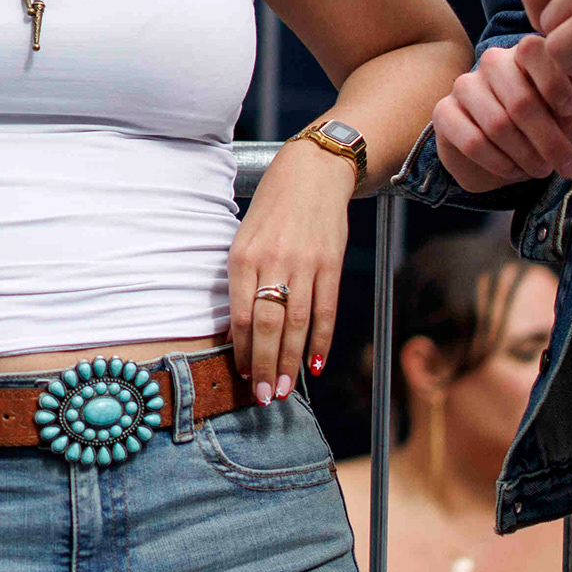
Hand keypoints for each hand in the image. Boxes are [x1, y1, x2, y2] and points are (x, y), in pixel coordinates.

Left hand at [227, 142, 348, 400]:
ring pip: (298, 324)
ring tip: (287, 390)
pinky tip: (315, 364)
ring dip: (292, 362)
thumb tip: (240, 331)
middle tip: (266, 397)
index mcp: (242, 257)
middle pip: (270, 325)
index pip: (242, 315)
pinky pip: (327, 310)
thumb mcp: (243, 238)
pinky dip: (321, 340)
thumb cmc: (271, 211)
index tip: (244, 377)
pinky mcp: (331, 264)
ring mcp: (305, 264)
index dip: (244, 351)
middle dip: (267, 366)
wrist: (312, 174)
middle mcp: (273, 262)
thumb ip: (241, 281)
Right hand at [429, 35, 571, 193]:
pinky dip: (499, 163)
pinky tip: (511, 170)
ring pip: (497, 124)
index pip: (533, 49)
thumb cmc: (545, 127)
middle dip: (548, 140)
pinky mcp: (444, 112)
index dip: (554, 82)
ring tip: (540, 170)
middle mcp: (492, 63)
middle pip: (520, 99)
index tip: (570, 112)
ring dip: (526, 156)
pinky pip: (472, 141)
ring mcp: (464, 86)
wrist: (508, 156)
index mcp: (525, 54)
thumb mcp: (570, 112)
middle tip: (567, 166)